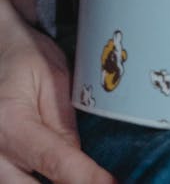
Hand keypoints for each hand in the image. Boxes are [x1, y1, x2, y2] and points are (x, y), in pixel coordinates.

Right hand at [0, 0, 113, 182]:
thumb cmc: (25, 57)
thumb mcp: (55, 79)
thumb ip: (65, 124)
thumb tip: (81, 163)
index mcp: (11, 121)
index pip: (55, 161)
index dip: (87, 179)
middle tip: (99, 181)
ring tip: (81, 178)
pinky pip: (10, 182)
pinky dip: (33, 182)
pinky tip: (57, 177)